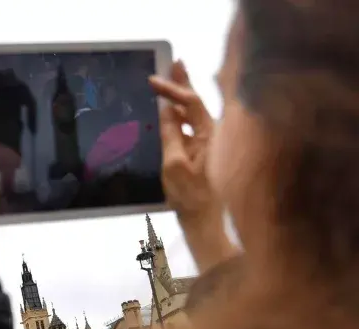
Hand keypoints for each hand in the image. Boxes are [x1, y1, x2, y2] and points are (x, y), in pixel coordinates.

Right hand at [149, 61, 221, 221]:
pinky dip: (178, 119)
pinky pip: (190, 131)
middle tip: (172, 64)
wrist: (206, 225)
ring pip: (193, 117)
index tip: (153, 82)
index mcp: (212, 135)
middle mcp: (214, 137)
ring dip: (178, 101)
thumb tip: (166, 111)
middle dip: (182, 85)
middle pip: (196, 104)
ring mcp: (210, 147)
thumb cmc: (192, 197)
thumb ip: (171, 134)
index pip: (192, 103)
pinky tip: (168, 116)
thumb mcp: (174, 164)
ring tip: (166, 85)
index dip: (173, 89)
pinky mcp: (204, 157)